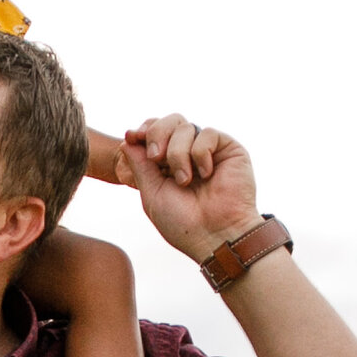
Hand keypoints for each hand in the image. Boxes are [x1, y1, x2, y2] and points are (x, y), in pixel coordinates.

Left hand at [118, 115, 259, 263]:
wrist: (214, 236)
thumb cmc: (183, 223)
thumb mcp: (152, 193)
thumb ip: (139, 164)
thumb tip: (128, 137)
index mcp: (169, 163)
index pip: (155, 132)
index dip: (144, 130)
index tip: (133, 137)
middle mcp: (189, 153)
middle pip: (169, 121)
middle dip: (157, 134)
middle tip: (156, 157)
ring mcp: (209, 151)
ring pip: (185, 127)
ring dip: (178, 153)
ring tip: (184, 180)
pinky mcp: (229, 149)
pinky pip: (207, 134)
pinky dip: (200, 153)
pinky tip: (205, 174)